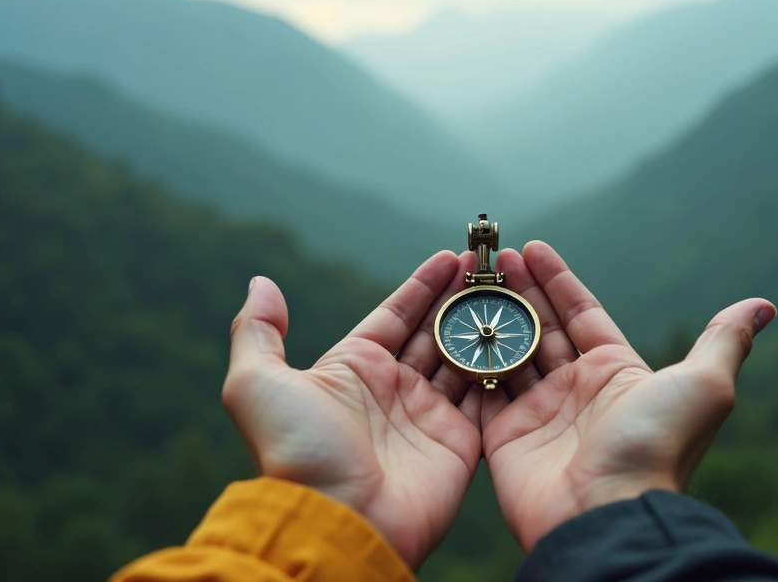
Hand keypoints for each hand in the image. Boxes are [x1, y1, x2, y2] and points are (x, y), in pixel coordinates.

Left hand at [222, 251, 484, 567]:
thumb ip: (258, 331)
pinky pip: (487, 397)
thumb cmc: (295, 452)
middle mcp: (393, 390)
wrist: (338, 520)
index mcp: (352, 370)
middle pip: (435, 331)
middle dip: (461, 298)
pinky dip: (503, 368)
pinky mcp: (459, 443)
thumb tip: (261, 283)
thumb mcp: (256, 384)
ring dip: (486, 326)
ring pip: (465, 358)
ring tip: (511, 292)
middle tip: (490, 267)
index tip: (452, 256)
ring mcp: (428, 416)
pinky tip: (521, 338)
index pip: (395, 316)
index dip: (423, 285)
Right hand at [482, 241, 776, 549]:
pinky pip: (481, 392)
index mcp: (616, 372)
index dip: (557, 280)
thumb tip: (764, 306)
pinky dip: (466, 362)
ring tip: (467, 283)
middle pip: (541, 328)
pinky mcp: (504, 438)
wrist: (607, 514)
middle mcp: (575, 390)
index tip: (531, 247)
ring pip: (508, 353)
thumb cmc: (656, 447)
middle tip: (490, 258)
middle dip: (517, 290)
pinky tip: (450, 329)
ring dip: (489, 318)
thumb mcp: (703, 385)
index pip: (582, 313)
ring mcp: (537, 414)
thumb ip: (723, 340)